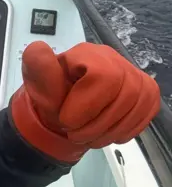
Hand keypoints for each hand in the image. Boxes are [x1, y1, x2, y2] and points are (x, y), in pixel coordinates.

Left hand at [11, 41, 160, 161]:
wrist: (64, 111)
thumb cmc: (52, 97)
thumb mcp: (38, 85)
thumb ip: (38, 68)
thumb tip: (38, 48)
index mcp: (86, 54)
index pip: (103, 76)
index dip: (87, 106)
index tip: (67, 121)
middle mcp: (112, 58)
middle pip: (124, 93)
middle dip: (98, 123)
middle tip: (76, 135)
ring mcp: (132, 72)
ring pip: (138, 103)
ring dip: (111, 130)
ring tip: (88, 137)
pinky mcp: (144, 89)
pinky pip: (148, 109)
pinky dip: (127, 128)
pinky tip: (107, 132)